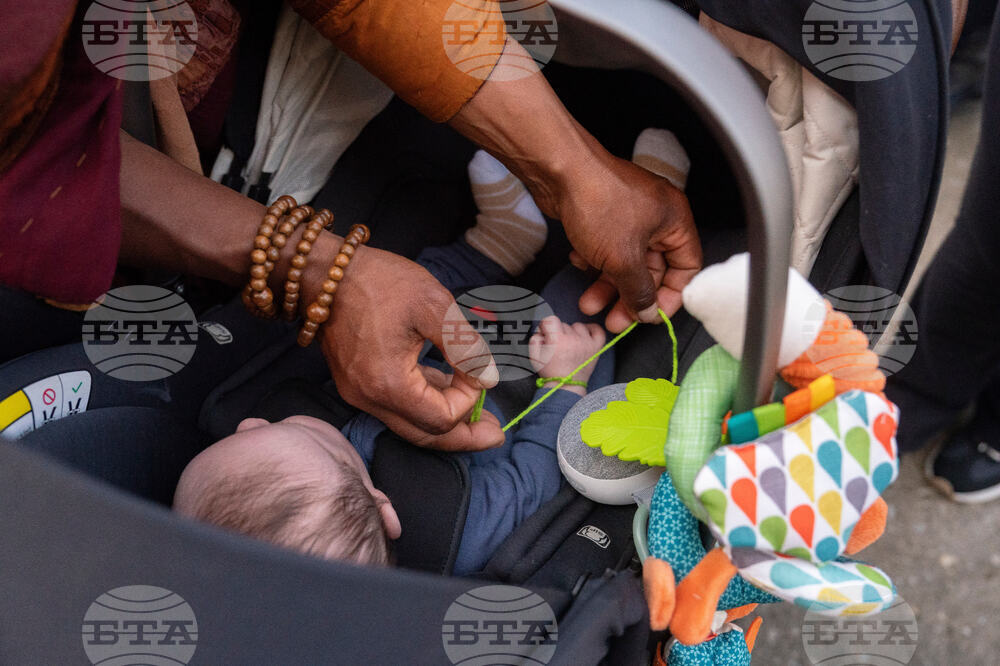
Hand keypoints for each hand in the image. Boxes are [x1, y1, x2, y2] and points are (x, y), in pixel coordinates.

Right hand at [311, 241, 504, 450]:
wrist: (325, 272)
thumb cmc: (378, 282)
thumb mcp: (433, 305)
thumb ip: (465, 347)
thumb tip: (488, 378)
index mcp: (388, 384)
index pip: (441, 418)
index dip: (469, 400)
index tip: (480, 371)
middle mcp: (370, 399)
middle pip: (424, 436)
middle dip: (464, 436)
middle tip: (496, 433)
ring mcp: (359, 393)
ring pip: (410, 424)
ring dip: (445, 420)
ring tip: (479, 413)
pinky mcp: (357, 383)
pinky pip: (397, 405)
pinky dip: (424, 402)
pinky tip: (447, 387)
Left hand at [448, 41, 700, 333]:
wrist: (559, 170)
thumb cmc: (600, 206)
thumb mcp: (623, 259)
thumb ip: (639, 291)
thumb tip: (647, 313)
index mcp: (675, 221)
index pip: (686, 268)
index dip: (670, 296)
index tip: (650, 316)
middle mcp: (656, 218)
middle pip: (652, 270)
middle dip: (630, 297)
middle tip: (613, 321)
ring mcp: (629, 215)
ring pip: (625, 261)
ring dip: (607, 285)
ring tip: (586, 304)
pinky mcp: (603, 216)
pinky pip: (606, 248)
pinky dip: (594, 260)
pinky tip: (577, 261)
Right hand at [529, 316, 605, 395]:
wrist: (565, 386)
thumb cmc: (550, 372)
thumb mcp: (534, 355)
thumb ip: (535, 338)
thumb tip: (542, 330)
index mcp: (557, 341)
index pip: (551, 319)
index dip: (546, 326)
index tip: (546, 334)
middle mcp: (574, 340)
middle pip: (564, 324)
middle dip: (558, 332)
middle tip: (557, 345)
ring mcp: (587, 343)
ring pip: (578, 326)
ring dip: (573, 332)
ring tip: (569, 344)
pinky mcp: (596, 347)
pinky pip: (597, 330)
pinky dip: (591, 329)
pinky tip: (585, 335)